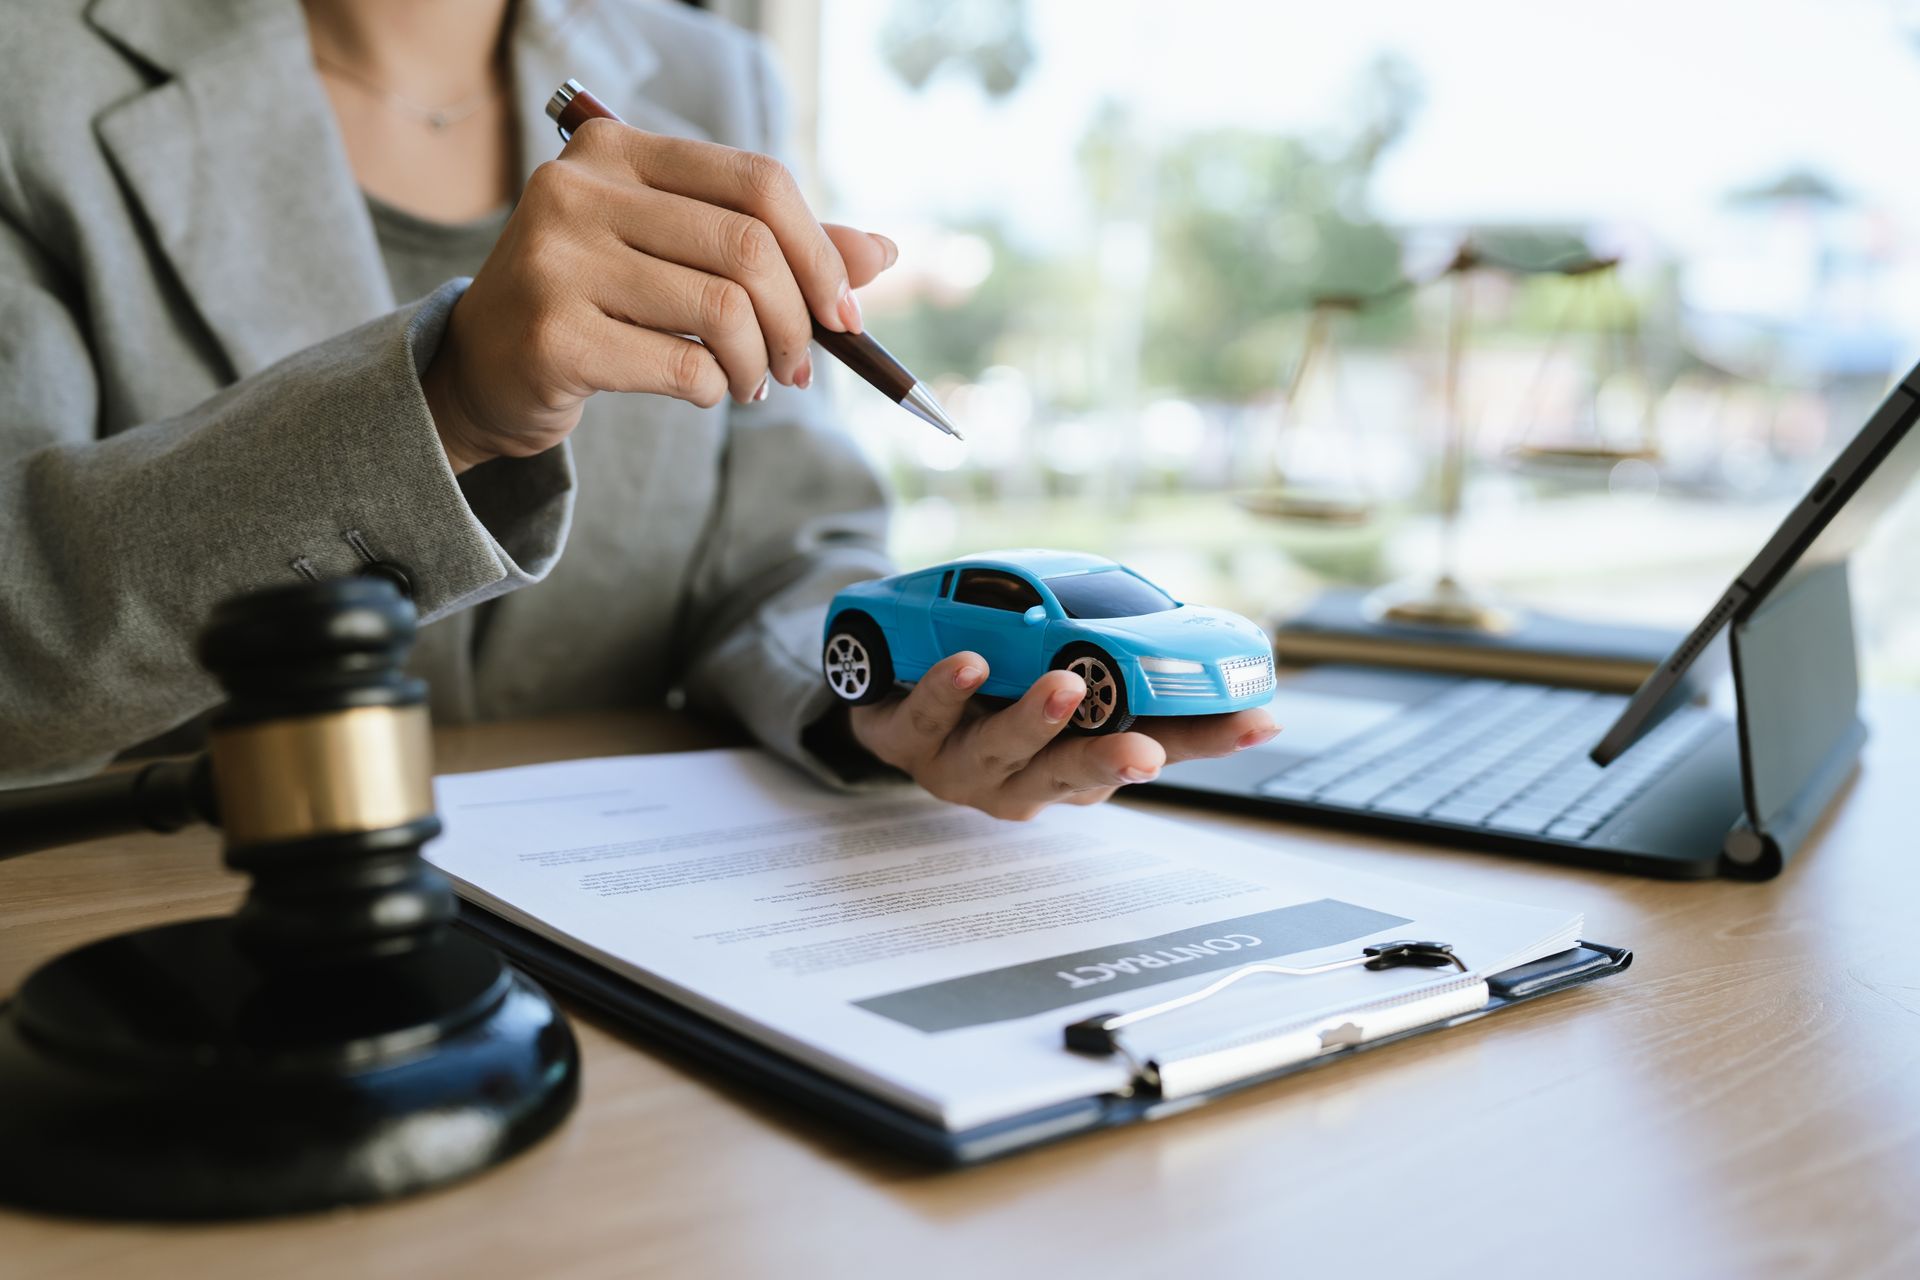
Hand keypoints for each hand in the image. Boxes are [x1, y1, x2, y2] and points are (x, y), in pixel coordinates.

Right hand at [422, 118, 898, 472]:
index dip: (821, 252)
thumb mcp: (680, 255)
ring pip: (722, 309)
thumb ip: (775, 247)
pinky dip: (714, 389)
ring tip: (749, 384)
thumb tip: (881, 253)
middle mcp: (578, 188)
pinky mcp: (553, 334)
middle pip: (747, 247)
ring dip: (757, 363)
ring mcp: (557, 258)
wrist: (488, 367)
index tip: (844, 315)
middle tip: (799, 367)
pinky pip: (683, 365)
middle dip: (796, 321)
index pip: (757, 181)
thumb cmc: (601, 303)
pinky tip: (704, 391)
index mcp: (616, 150)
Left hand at [849, 653, 1279, 820]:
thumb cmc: (992, 684)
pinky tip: (969, 665)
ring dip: (1035, 722)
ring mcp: (964, 765)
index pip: (1158, 746)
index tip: (1256, 723)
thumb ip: (1122, 660)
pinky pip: (926, 717)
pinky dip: (947, 692)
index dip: (1208, 739)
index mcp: (1082, 756)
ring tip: (1064, 687)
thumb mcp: (1065, 669)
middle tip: (1143, 752)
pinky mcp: (904, 739)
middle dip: (1112, 762)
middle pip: (1078, 773)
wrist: (888, 690)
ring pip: (1004, 751)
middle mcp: (1028, 775)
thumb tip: (1210, 626)